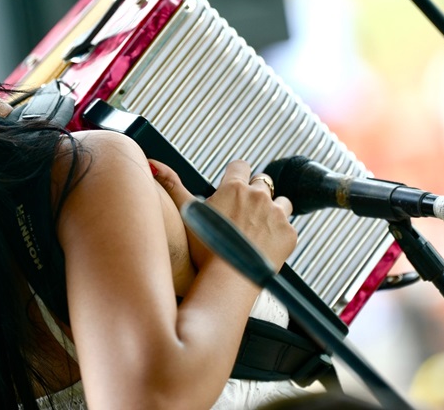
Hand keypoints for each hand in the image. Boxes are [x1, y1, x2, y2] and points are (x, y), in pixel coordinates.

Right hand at [150, 159, 295, 270]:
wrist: (227, 281)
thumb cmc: (204, 250)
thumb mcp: (186, 213)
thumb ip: (171, 185)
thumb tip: (153, 163)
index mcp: (234, 187)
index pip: (241, 166)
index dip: (236, 177)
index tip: (233, 191)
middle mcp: (259, 195)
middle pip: (262, 184)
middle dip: (254, 196)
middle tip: (242, 217)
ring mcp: (277, 214)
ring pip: (281, 202)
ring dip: (272, 211)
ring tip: (257, 230)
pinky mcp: (290, 234)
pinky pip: (289, 227)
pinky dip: (280, 234)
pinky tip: (265, 246)